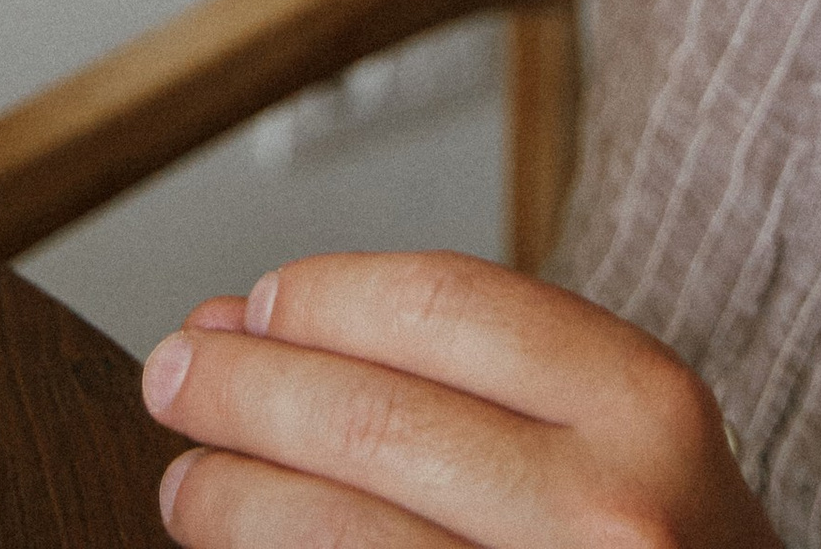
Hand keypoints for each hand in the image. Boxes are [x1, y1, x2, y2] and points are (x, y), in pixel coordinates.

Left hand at [142, 252, 777, 547]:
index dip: (322, 296)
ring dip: (229, 500)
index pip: (441, 304)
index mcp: (646, 409)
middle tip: (175, 376)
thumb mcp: (631, 444)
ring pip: (333, 535)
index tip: (253, 305)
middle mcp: (608, 515)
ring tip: (186, 485)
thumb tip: (257, 323)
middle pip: (368, 416)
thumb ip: (476, 379)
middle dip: (241, 389)